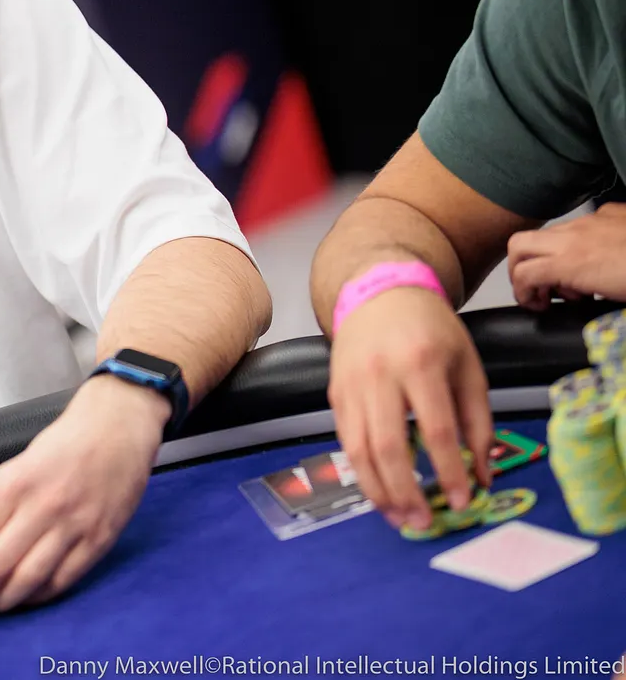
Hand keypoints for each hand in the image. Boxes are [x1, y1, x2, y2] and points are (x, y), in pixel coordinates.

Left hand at [0, 374, 163, 621]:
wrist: (115, 428)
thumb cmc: (62, 446)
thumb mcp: (17, 467)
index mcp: (13, 484)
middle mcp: (41, 506)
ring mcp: (73, 525)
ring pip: (29, 579)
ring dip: (4, 600)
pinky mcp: (99, 539)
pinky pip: (63, 580)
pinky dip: (40, 595)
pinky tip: (26, 597)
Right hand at [328, 286, 492, 531]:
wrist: (379, 294)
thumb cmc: (431, 331)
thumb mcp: (468, 367)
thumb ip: (478, 421)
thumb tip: (483, 476)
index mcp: (421, 364)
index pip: (436, 430)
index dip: (448, 471)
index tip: (462, 501)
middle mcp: (380, 375)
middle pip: (387, 445)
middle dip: (405, 491)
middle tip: (422, 523)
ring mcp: (351, 385)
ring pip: (356, 449)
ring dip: (377, 490)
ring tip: (398, 517)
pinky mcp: (334, 393)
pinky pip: (345, 440)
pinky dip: (361, 471)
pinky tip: (379, 491)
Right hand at [508, 204, 625, 309]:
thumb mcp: (612, 301)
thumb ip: (579, 294)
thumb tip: (572, 296)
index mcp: (573, 264)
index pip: (523, 274)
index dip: (521, 293)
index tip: (534, 303)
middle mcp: (574, 237)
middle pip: (519, 245)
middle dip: (518, 266)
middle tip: (535, 285)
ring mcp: (589, 220)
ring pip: (547, 232)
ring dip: (546, 254)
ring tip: (569, 274)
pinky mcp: (608, 212)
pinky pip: (577, 223)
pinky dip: (575, 240)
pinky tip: (593, 253)